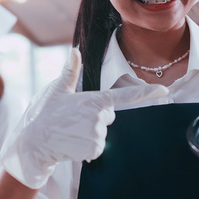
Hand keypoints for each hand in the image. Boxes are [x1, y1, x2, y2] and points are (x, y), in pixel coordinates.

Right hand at [0, 48, 168, 188]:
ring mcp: (98, 133)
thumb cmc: (44, 113)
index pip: (126, 95)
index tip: (165, 90)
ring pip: (102, 134)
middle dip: (94, 119)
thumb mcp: (57, 90)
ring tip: (70, 133)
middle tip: (73, 121)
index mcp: (94, 99)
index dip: (147, 93)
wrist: (33, 142)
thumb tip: (75, 50)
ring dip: (88, 135)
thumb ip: (70, 71)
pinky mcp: (94, 149)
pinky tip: (72, 144)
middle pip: (108, 117)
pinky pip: (98, 149)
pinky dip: (86, 149)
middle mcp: (100, 115)